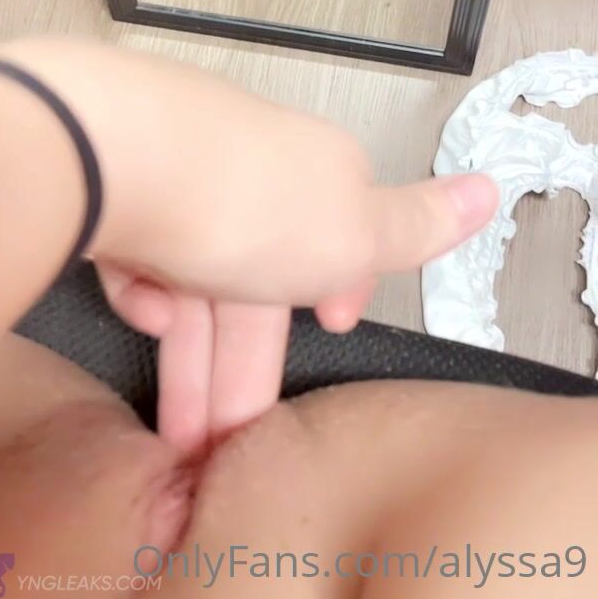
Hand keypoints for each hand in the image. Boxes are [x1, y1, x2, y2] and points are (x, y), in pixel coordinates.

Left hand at [0, 38, 496, 452]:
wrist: (110, 151)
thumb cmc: (243, 199)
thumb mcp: (354, 231)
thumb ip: (418, 225)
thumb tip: (489, 191)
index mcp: (316, 175)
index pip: (336, 236)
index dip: (335, 289)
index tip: (331, 327)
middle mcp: (250, 166)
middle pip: (257, 275)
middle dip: (245, 365)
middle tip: (229, 447)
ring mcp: (178, 171)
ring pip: (194, 274)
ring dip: (190, 354)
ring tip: (179, 431)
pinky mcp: (113, 183)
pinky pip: (138, 248)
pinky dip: (144, 289)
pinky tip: (144, 312)